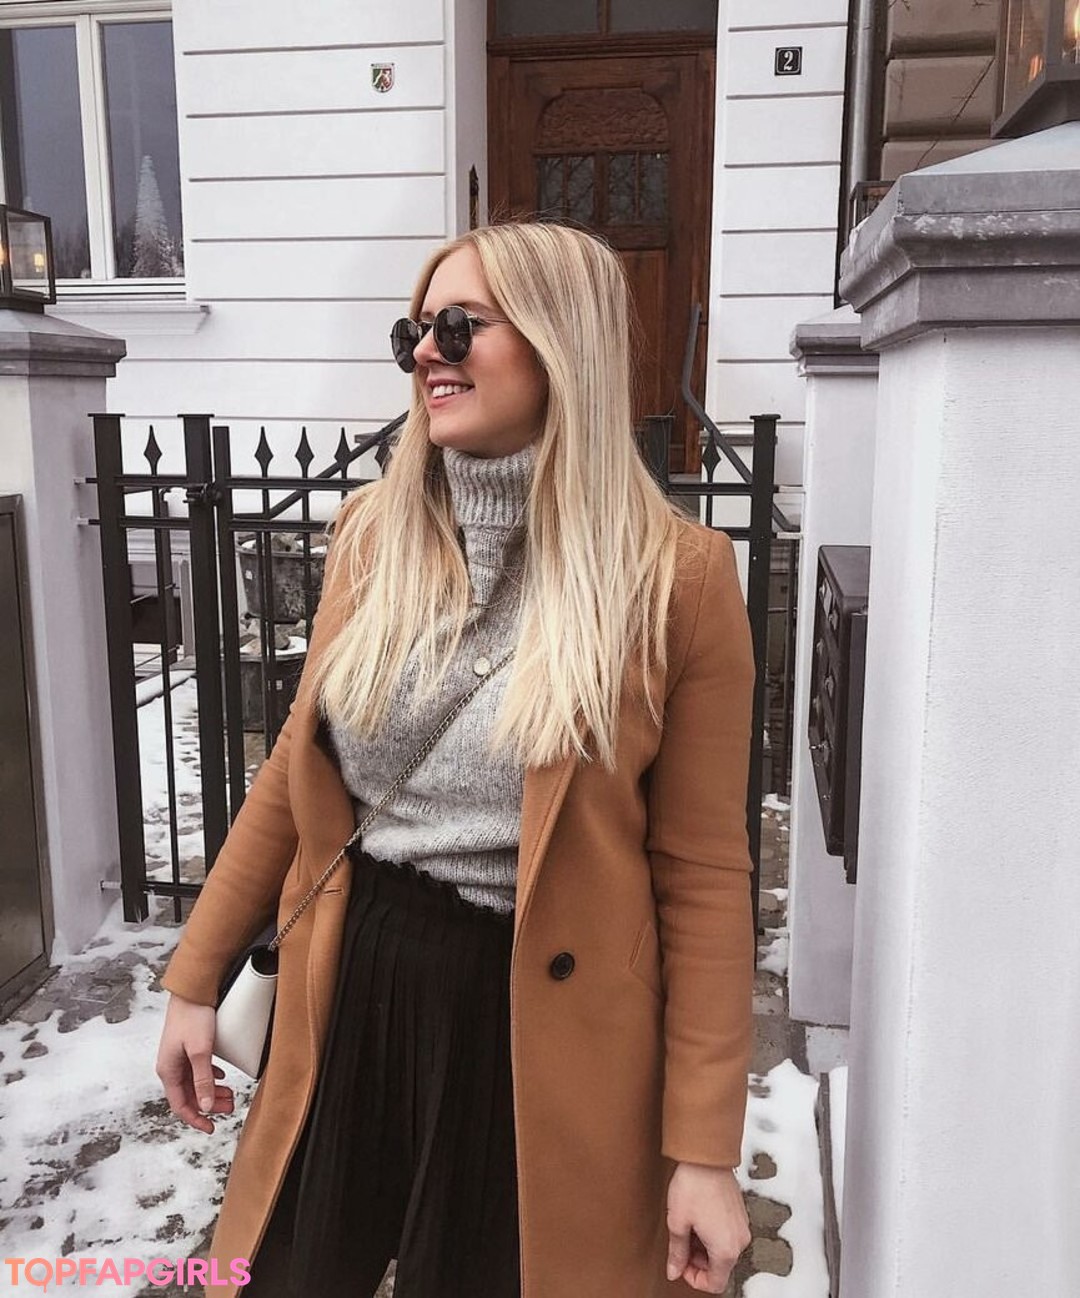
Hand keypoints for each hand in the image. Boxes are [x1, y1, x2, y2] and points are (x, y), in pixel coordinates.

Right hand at [156, 993, 233, 1133]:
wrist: (192, 990)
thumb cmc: (193, 1017)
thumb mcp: (200, 1051)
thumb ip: (203, 1080)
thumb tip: (205, 1107)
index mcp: (168, 1070)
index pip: (180, 1105)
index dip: (196, 1119)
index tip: (212, 1127)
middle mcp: (170, 1066)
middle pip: (189, 1094)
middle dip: (209, 1104)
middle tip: (230, 1107)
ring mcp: (178, 1056)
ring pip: (195, 1082)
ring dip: (211, 1091)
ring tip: (229, 1095)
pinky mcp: (187, 1047)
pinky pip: (197, 1070)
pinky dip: (210, 1077)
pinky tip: (221, 1078)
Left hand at [665, 1163, 749, 1292]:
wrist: (707, 1156)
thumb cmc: (694, 1186)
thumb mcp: (678, 1222)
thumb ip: (677, 1252)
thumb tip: (674, 1270)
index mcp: (726, 1249)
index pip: (715, 1283)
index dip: (695, 1279)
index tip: (681, 1266)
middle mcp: (739, 1241)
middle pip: (720, 1267)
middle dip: (698, 1262)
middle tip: (680, 1246)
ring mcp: (742, 1226)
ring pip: (723, 1250)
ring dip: (704, 1248)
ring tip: (687, 1229)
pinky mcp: (740, 1213)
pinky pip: (728, 1234)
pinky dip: (713, 1234)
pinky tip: (698, 1219)